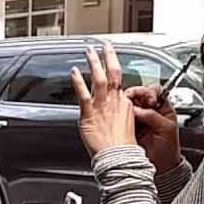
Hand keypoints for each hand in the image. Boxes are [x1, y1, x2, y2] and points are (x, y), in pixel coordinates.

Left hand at [71, 42, 137, 157]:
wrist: (119, 158)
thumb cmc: (123, 149)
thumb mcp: (129, 126)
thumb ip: (120, 115)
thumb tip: (116, 114)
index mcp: (125, 105)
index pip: (120, 82)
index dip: (116, 70)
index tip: (112, 60)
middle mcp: (115, 102)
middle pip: (114, 73)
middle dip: (109, 57)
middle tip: (104, 45)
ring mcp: (102, 106)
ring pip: (100, 79)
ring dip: (94, 63)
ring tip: (90, 52)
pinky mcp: (90, 114)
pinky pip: (84, 94)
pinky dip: (78, 82)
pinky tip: (74, 72)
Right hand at [126, 85, 181, 173]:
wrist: (162, 167)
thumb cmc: (168, 150)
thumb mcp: (167, 129)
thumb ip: (154, 116)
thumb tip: (138, 109)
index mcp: (162, 109)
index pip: (156, 92)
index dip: (150, 91)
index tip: (147, 98)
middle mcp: (149, 112)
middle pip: (140, 95)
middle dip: (135, 95)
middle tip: (131, 100)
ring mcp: (138, 120)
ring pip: (130, 104)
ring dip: (126, 104)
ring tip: (124, 108)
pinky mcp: (128, 128)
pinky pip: (122, 117)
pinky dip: (119, 114)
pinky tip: (118, 115)